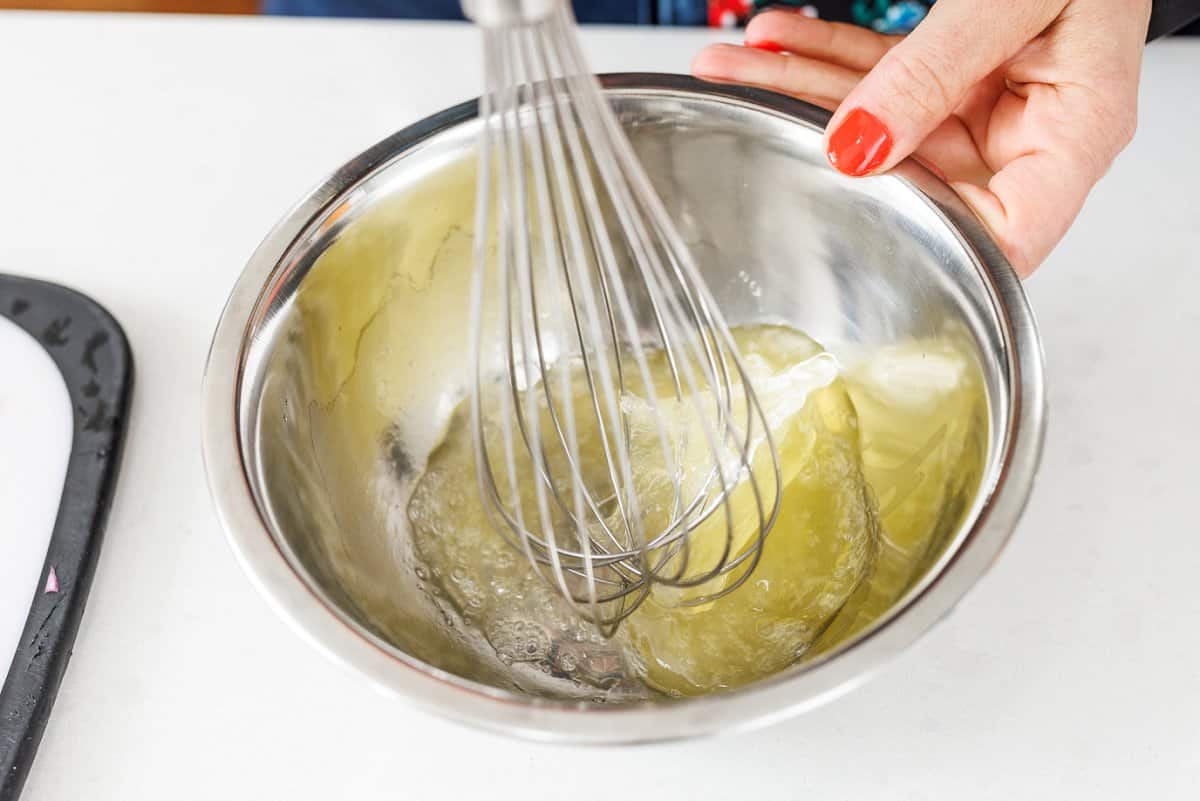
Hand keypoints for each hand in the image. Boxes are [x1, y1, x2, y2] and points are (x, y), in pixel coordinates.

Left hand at [692, 0, 1151, 275]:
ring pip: (882, 124)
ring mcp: (990, 104)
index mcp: (1076, 138)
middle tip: (745, 108)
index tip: (845, 236)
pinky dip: (829, 55)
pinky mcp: (958, 74)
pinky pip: (884, 78)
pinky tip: (780, 38)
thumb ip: (933, 71)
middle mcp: (1031, 133)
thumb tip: (857, 144)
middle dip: (820, 146)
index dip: (930, 258)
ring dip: (804, 88)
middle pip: (914, 176)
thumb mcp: (1012, 2)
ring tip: (737, 64)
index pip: (1005, 242)